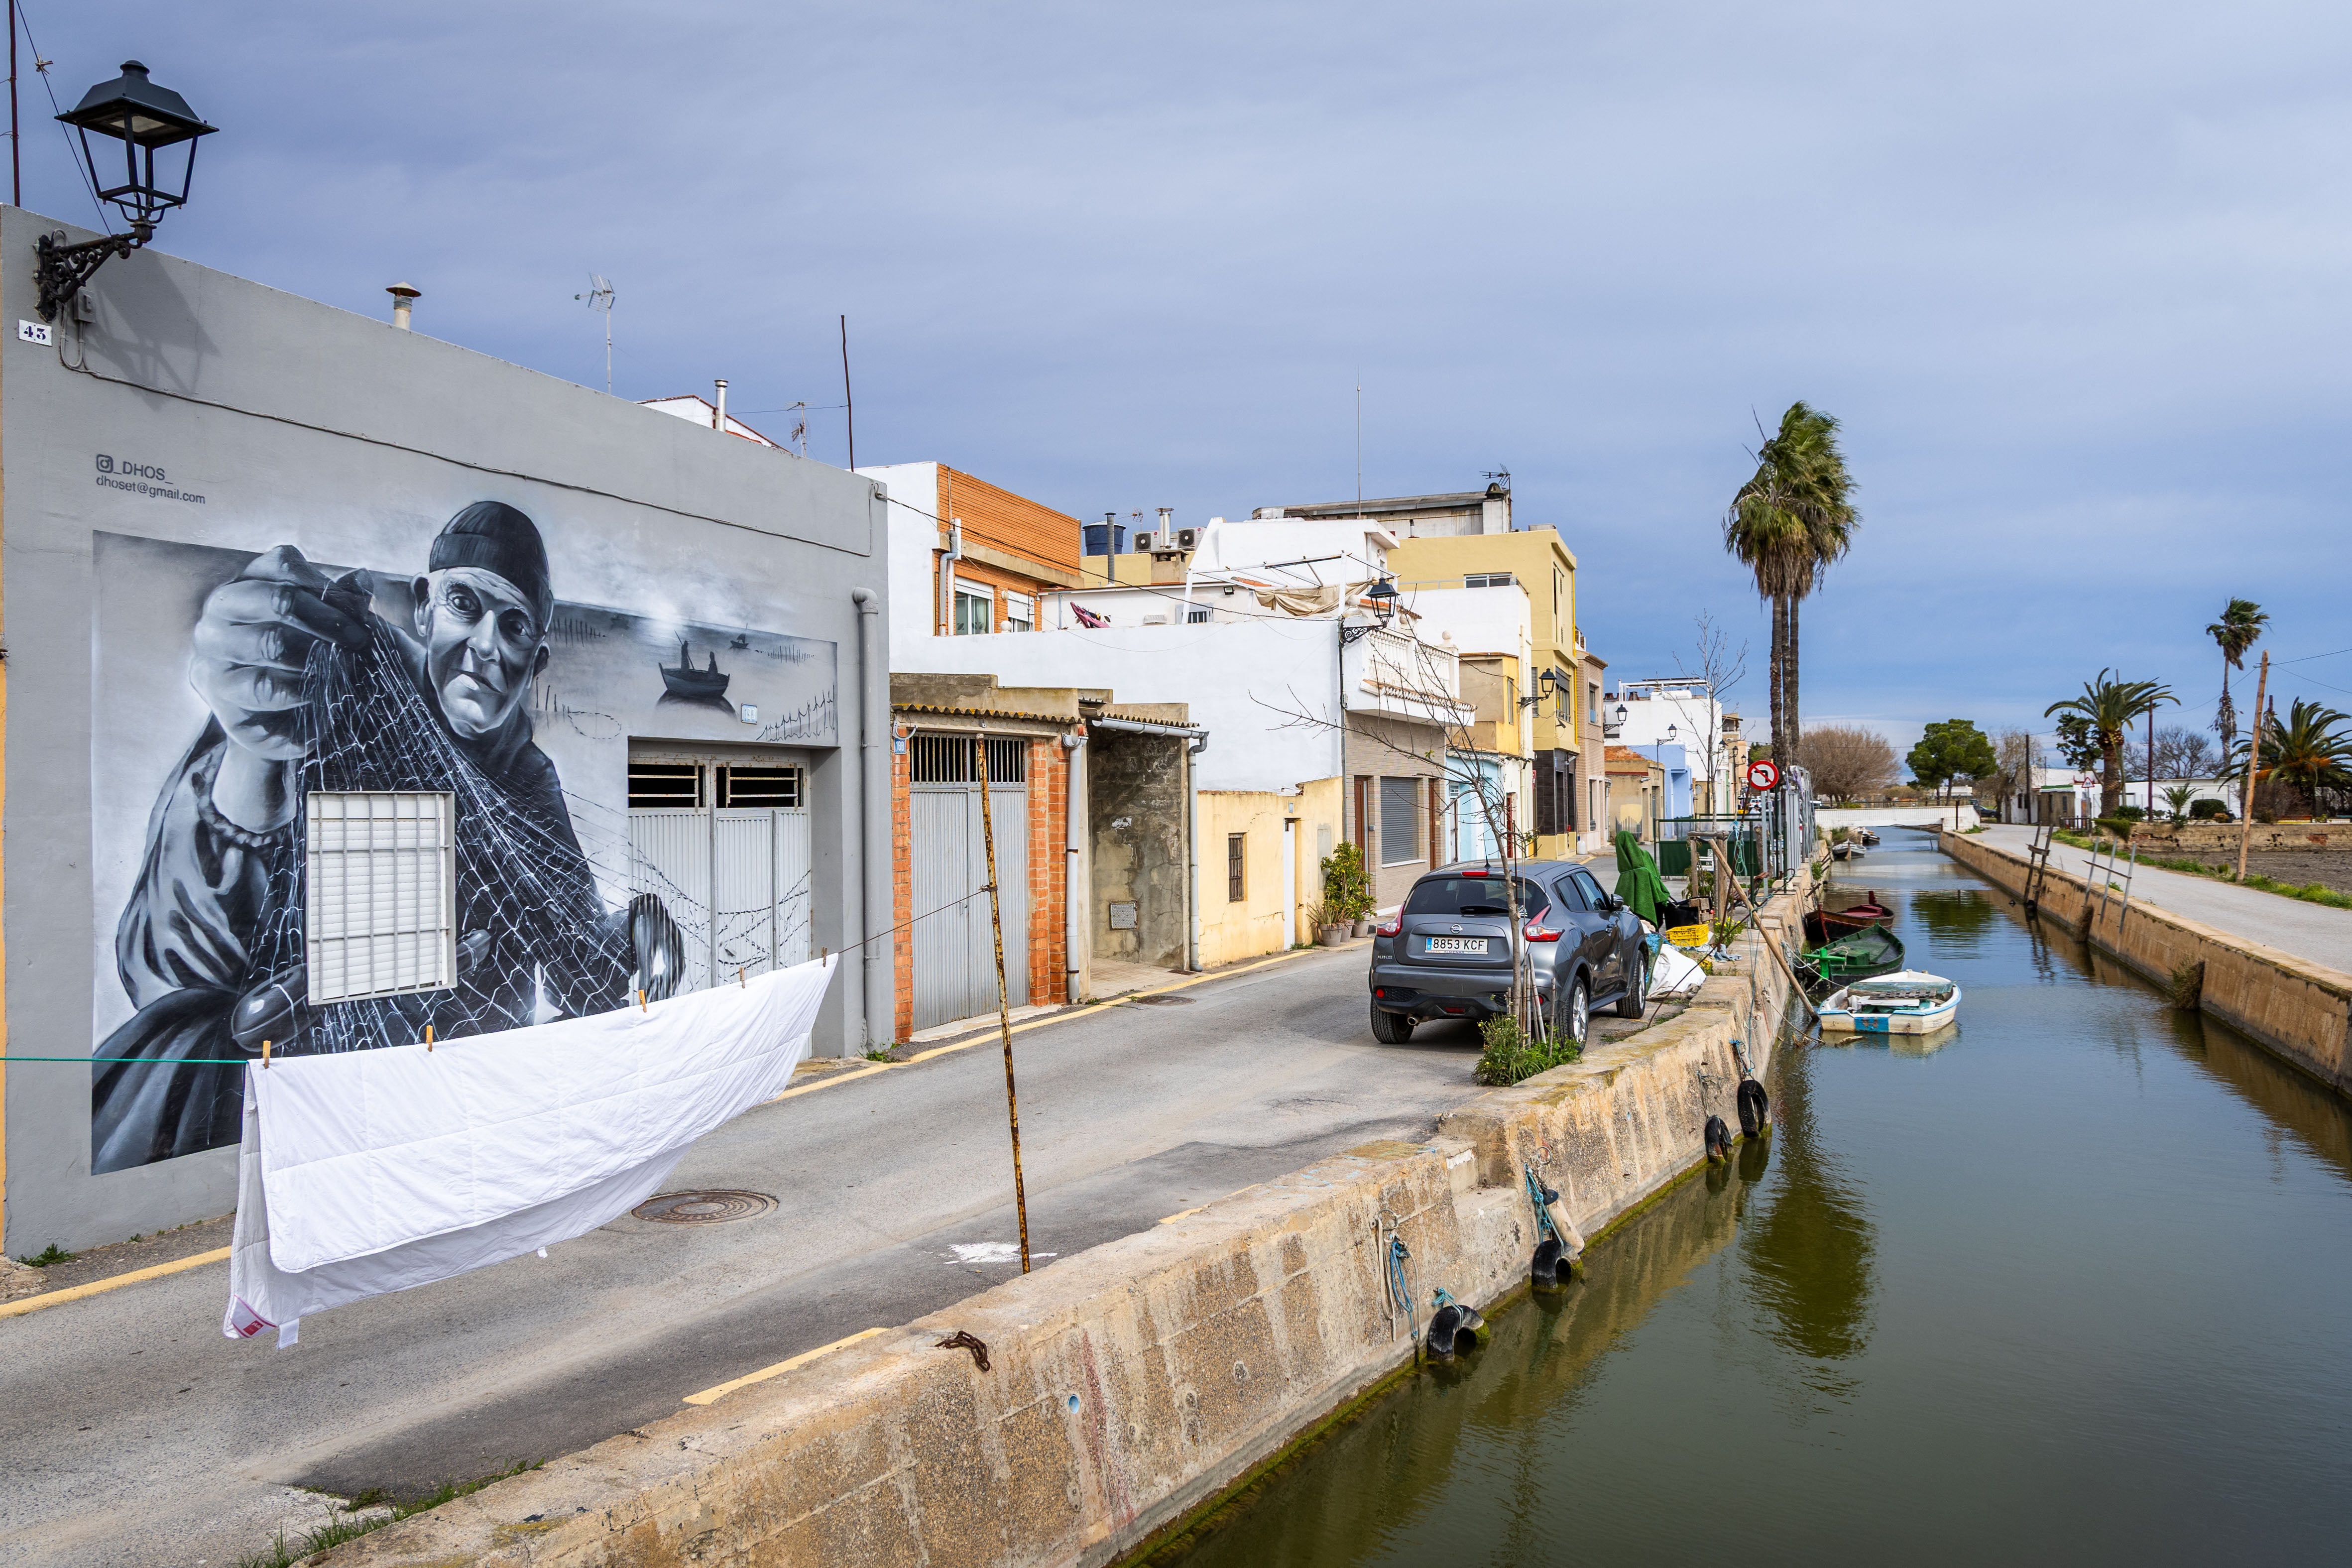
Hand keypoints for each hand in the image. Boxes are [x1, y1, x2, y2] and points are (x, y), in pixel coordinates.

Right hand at [189, 546, 369, 760]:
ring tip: (346, 670)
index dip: (327, 586)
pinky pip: (264, 686)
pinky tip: (321, 697)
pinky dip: (301, 692)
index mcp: (249, 582)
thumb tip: (361, 579)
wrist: (282, 717)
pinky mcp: (218, 689)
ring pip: (271, 642)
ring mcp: (213, 647)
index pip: (284, 564)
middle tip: (360, 642)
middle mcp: (222, 609)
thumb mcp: (328, 625)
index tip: (358, 611)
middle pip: (280, 599)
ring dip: (318, 657)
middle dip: (331, 622)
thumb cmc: (307, 657)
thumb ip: (343, 602)